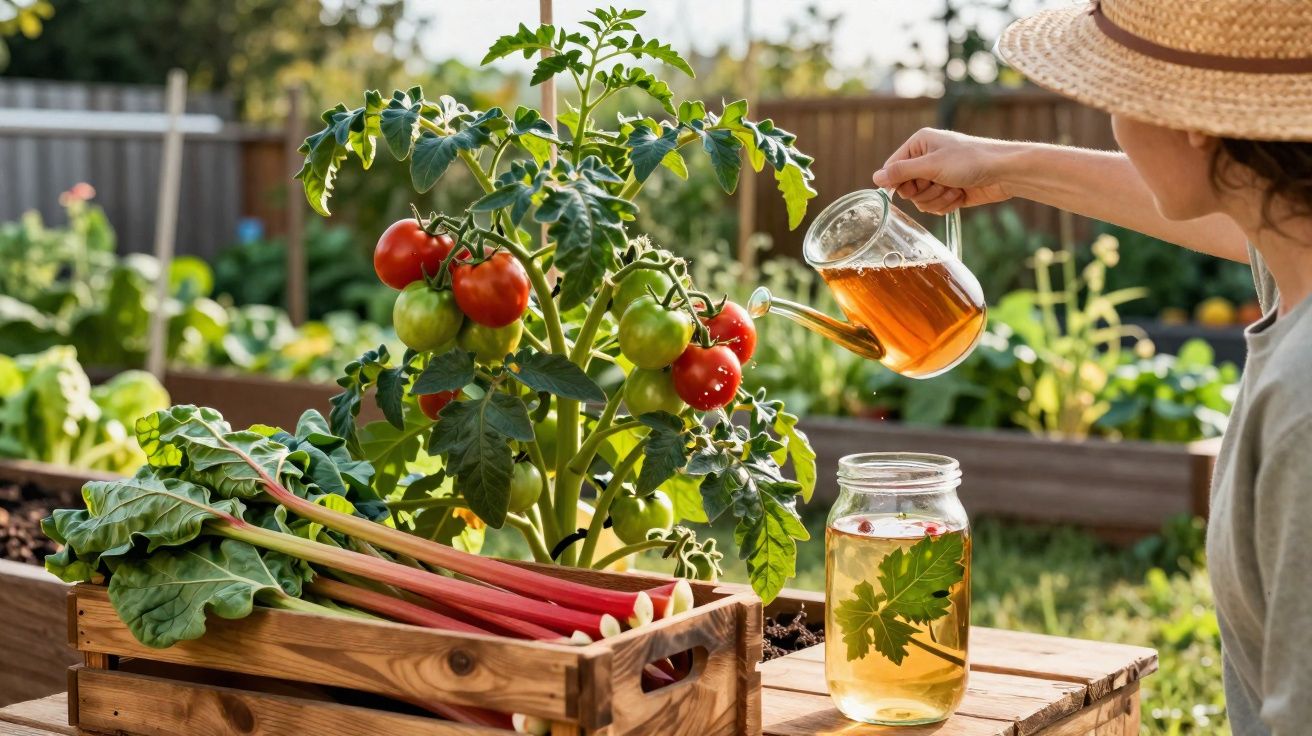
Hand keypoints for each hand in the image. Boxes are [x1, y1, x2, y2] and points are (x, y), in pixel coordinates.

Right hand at [872, 129, 1015, 214]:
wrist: (1004, 172)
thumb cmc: (970, 161)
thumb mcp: (932, 165)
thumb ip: (902, 172)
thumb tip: (875, 178)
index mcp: (919, 144)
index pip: (893, 168)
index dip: (900, 182)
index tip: (914, 185)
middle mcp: (926, 159)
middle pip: (906, 188)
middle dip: (924, 191)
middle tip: (939, 183)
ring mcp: (937, 177)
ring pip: (920, 201)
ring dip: (937, 199)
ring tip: (954, 188)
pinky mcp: (947, 192)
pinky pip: (934, 207)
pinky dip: (946, 204)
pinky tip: (960, 195)